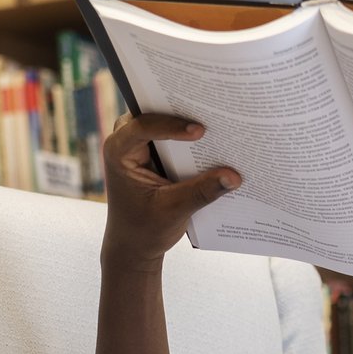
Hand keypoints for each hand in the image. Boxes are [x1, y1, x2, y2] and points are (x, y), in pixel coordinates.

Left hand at [99, 112, 239, 274]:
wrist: (133, 246)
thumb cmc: (144, 229)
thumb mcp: (174, 211)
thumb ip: (202, 191)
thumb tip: (234, 177)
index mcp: (118, 153)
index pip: (143, 127)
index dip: (172, 125)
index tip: (200, 131)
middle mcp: (124, 143)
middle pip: (151, 114)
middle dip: (178, 110)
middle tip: (209, 106)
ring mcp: (136, 146)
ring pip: (159, 120)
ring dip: (182, 119)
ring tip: (213, 118)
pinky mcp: (150, 153)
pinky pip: (167, 134)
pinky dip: (185, 136)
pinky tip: (210, 138)